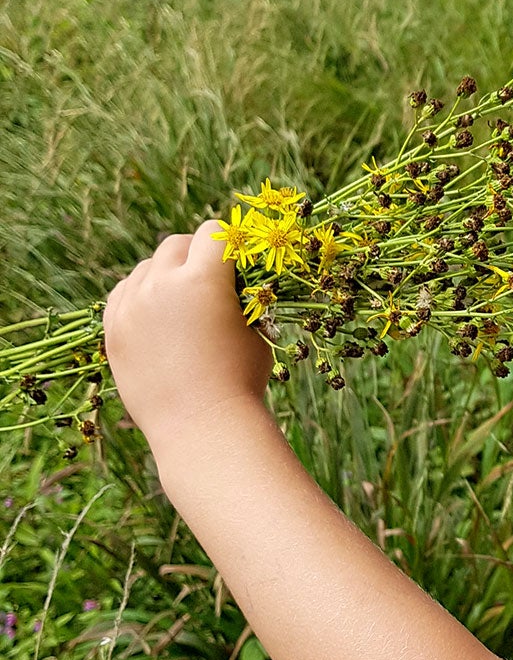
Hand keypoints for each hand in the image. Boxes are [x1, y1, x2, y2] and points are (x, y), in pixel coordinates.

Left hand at [103, 218, 273, 447]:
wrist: (201, 427)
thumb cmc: (241, 379)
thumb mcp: (254, 327)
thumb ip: (238, 295)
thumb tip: (232, 276)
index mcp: (203, 279)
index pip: (213, 232)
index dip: (228, 243)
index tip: (235, 261)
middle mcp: (161, 284)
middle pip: (176, 244)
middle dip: (195, 255)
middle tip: (209, 279)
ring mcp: (131, 307)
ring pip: (146, 267)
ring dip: (165, 275)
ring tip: (182, 302)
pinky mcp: (113, 330)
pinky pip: (123, 293)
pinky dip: (139, 295)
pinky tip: (155, 313)